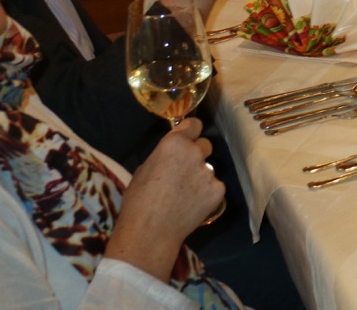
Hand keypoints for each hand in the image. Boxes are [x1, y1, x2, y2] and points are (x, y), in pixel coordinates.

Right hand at [106, 118, 222, 279]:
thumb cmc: (139, 200)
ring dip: (201, 176)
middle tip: (184, 172)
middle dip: (197, 155)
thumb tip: (171, 155)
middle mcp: (195, 153)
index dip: (191, 131)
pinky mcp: (218, 191)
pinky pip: (215, 187)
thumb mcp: (144, 169)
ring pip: (208, 168)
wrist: (150, 231)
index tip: (189, 137)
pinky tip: (193, 205)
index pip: (194, 124)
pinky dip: (207, 194)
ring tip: (185, 195)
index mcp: (174, 143)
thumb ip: (163, 155)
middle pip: (205, 145)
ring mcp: (209, 172)